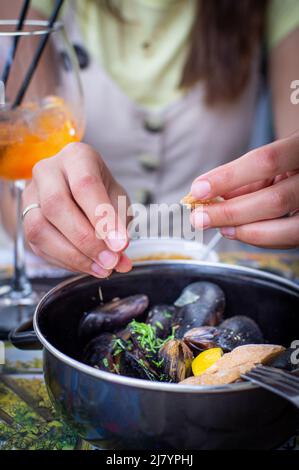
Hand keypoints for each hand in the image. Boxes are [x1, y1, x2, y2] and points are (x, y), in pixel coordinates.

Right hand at [23, 143, 131, 276]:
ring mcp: (31, 196)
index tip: (121, 245)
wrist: (80, 190)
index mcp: (76, 157)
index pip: (85, 185)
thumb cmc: (102, 191)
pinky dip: (66, 262)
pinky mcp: (25, 220)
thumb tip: (120, 256)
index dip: (102, 219)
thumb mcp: (118, 199)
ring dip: (74, 256)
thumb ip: (120, 225)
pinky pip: (39, 246)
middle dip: (86, 240)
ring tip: (102, 267)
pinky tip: (88, 265)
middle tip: (110, 260)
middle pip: (56, 205)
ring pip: (40, 228)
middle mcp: (48, 171)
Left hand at [190, 132, 298, 248]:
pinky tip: (238, 231)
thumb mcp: (271, 159)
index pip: (265, 161)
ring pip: (286, 229)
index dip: (229, 177)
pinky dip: (260, 238)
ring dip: (245, 231)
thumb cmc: (290, 162)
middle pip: (274, 201)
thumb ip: (244, 176)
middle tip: (199, 218)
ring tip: (219, 227)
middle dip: (230, 213)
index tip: (198, 189)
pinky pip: (289, 240)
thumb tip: (209, 196)